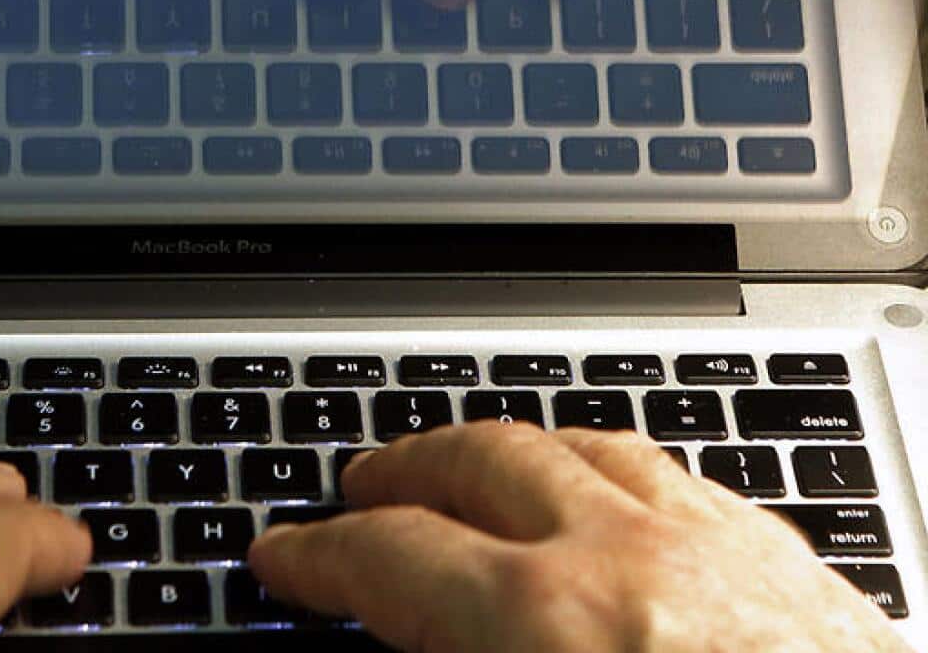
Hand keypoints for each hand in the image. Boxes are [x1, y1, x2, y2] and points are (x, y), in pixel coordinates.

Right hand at [249, 423, 912, 652]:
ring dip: (509, 452)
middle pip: (483, 462)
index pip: (392, 559)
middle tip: (362, 485)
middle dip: (406, 467)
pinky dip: (612, 474)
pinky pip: (679, 478)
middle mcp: (638, 562)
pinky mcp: (792, 567)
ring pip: (587, 446)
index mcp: (553, 628)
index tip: (286, 558)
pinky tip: (606, 496)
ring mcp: (724, 551)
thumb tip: (410, 632)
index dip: (319, 559)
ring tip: (471, 469)